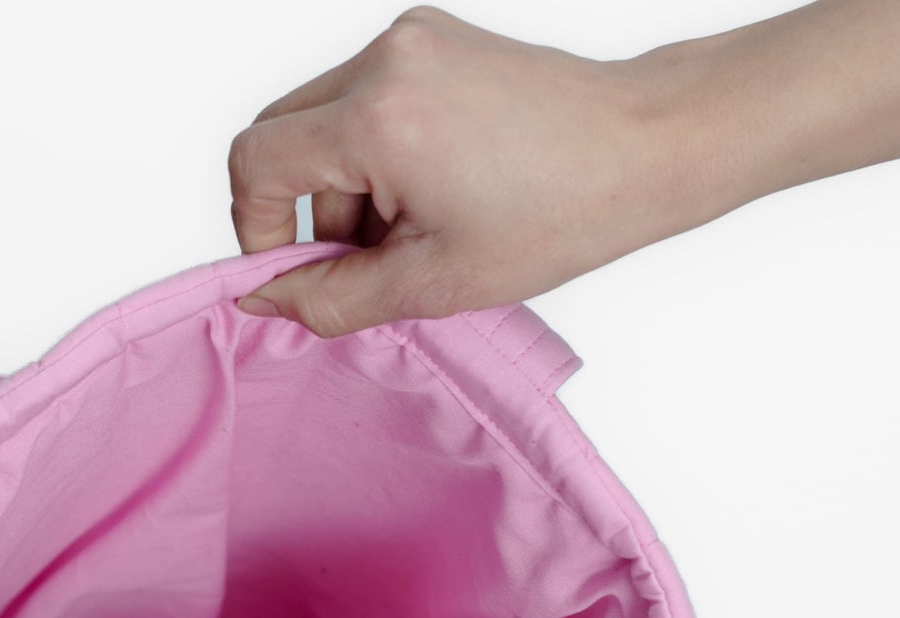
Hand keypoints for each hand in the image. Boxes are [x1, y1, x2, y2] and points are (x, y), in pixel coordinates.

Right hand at [225, 5, 719, 336]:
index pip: (255, 161)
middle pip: (283, 135)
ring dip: (347, 184)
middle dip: (308, 208)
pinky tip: (434, 190)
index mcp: (377, 116)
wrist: (644, 150)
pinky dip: (379, 153)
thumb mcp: (433, 281)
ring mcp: (410, 38)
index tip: (293, 269)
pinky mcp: (433, 37)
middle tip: (369, 258)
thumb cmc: (560, 211)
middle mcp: (386, 59)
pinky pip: (365, 98)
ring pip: (324, 119)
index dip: (257, 227)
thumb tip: (264, 299)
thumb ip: (332, 297)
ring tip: (418, 228)